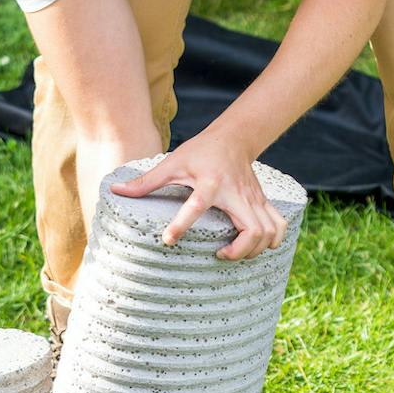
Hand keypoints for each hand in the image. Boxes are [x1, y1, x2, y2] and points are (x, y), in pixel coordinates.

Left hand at [108, 132, 286, 260]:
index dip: (182, 224)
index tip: (168, 240)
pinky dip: (273, 242)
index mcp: (210, 182)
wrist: (233, 138)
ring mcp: (253, 199)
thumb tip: (115, 191)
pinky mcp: (263, 202)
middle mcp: (236, 193)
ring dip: (255, 250)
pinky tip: (257, 248)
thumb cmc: (199, 152)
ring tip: (233, 253)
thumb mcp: (171, 162)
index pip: (197, 205)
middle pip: (252, 228)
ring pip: (269, 232)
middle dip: (239, 250)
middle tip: (219, 254)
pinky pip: (278, 226)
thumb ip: (146, 181)